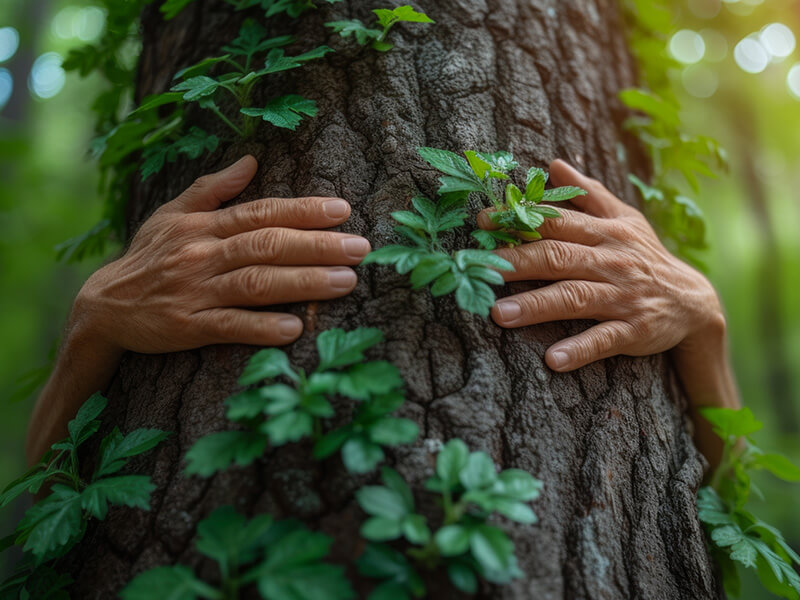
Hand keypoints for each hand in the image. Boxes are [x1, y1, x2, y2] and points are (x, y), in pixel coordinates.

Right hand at [72, 155, 369, 352]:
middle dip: (317, 245)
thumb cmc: (149, 257)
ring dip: (303, 283)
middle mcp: (203, 255)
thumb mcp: (172, 214)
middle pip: (267, 245)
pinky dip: (261, 327)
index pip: (261, 212)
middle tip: (360, 248)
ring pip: (256, 283)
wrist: (104, 306)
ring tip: (346, 282)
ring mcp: (196, 291)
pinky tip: (294, 328)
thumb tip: (251, 159)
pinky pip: (229, 326)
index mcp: (204, 226)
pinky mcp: (188, 327)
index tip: (342, 210)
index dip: (302, 210)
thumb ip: (213, 189)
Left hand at [481, 159, 725, 371]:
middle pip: (559, 258)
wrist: (694, 300)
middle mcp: (612, 261)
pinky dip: (580, 349)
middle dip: (518, 261)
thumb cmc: (644, 256)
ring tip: (499, 315)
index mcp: (605, 232)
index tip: (484, 222)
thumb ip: (588, 193)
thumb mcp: (624, 219)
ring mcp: (623, 297)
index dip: (520, 221)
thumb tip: (554, 164)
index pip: (557, 223)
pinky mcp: (635, 330)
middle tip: (481, 269)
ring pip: (575, 298)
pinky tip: (553, 359)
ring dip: (537, 306)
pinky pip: (605, 339)